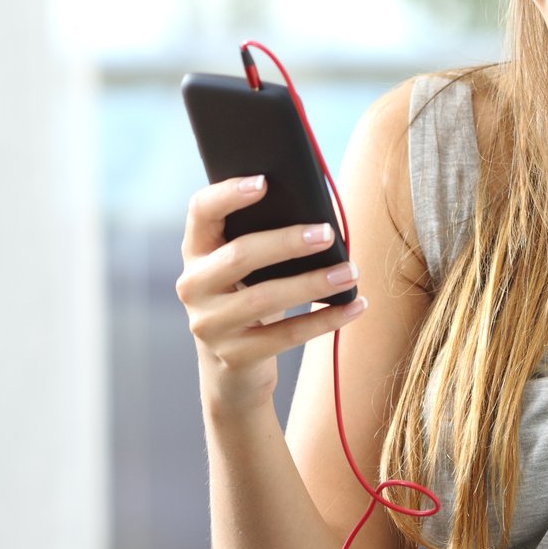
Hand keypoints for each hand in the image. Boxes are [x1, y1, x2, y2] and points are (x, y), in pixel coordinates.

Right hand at [176, 175, 365, 415]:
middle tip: (327, 233)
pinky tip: (353, 307)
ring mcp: (210, 325)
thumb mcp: (246, 268)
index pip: (201, 211)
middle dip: (287, 242)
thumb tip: (319, 212)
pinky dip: (324, 320)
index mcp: (197, 250)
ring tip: (349, 272)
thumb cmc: (250, 297)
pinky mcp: (234, 356)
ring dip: (312, 283)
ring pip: (264, 298)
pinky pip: (285, 336)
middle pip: (239, 256)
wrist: (233, 366)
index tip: (264, 182)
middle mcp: (193, 286)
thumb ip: (264, 237)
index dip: (228, 194)